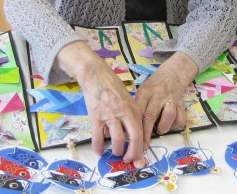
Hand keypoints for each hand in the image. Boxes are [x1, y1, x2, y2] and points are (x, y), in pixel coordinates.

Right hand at [56, 41, 145, 166]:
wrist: (96, 75)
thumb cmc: (113, 88)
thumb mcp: (128, 100)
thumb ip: (131, 116)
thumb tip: (132, 136)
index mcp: (134, 109)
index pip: (141, 132)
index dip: (141, 148)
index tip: (139, 158)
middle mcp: (124, 112)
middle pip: (134, 137)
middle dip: (133, 153)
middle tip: (129, 160)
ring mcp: (110, 114)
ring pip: (117, 139)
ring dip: (117, 151)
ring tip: (116, 153)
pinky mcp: (96, 116)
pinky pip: (98, 137)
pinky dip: (98, 147)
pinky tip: (99, 151)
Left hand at [135, 52, 197, 147]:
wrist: (172, 74)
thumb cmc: (153, 86)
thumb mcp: (142, 92)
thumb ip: (137, 108)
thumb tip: (127, 129)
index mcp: (145, 92)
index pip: (138, 111)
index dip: (135, 128)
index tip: (132, 142)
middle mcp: (158, 95)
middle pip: (151, 115)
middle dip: (147, 134)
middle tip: (144, 146)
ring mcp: (171, 99)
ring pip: (168, 116)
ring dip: (163, 128)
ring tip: (159, 130)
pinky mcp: (182, 103)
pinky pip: (180, 119)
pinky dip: (174, 126)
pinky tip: (169, 124)